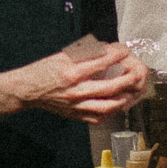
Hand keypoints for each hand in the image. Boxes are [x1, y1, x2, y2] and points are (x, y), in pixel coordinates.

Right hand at [5, 42, 150, 123]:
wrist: (28, 90)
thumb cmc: (45, 70)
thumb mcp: (63, 55)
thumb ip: (84, 53)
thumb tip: (106, 50)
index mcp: (71, 72)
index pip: (100, 63)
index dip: (116, 56)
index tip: (125, 51)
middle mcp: (75, 91)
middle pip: (110, 87)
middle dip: (128, 80)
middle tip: (138, 73)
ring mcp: (76, 106)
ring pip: (108, 106)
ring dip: (125, 98)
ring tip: (134, 91)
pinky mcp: (76, 116)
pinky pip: (99, 117)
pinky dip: (112, 111)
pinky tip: (120, 104)